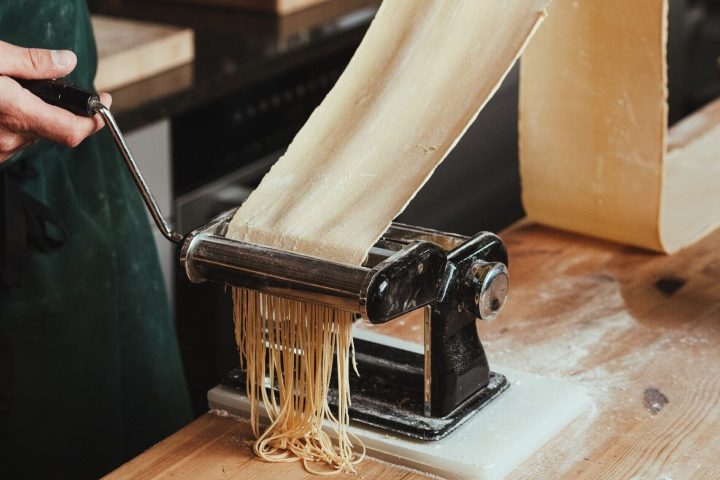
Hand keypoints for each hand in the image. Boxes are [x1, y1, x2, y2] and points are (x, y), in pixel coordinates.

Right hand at [0, 40, 111, 162]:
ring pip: (35, 135)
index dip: (95, 121)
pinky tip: (5, 106)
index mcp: (15, 113)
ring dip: (37, 115)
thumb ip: (31, 62)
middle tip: (55, 87)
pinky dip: (18, 122)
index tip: (103, 104)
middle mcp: (9, 139)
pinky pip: (15, 140)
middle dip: (62, 110)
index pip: (73, 130)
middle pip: (56, 129)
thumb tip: (67, 62)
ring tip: (17, 92)